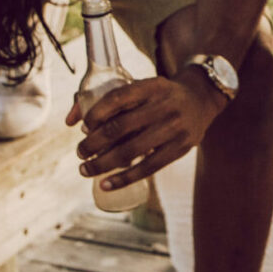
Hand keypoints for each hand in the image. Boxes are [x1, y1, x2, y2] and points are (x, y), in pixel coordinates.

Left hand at [69, 72, 228, 190]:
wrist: (202, 99)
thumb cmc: (160, 96)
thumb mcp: (142, 87)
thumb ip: (109, 100)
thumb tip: (70, 121)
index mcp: (152, 86)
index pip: (118, 97)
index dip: (95, 113)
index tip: (83, 127)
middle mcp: (164, 106)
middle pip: (120, 127)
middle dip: (93, 143)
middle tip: (80, 152)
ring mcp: (174, 128)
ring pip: (131, 151)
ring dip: (102, 163)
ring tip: (85, 169)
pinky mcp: (180, 148)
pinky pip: (148, 168)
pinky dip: (124, 178)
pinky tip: (106, 184)